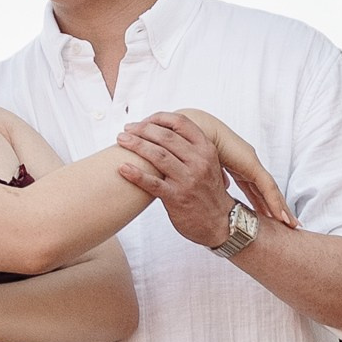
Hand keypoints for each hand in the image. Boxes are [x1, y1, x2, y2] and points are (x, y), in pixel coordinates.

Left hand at [119, 110, 298, 245]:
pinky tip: (122, 168)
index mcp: (206, 149)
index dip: (159, 118)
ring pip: (158, 155)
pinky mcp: (177, 198)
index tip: (143, 120)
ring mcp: (188, 180)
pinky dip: (135, 174)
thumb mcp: (208, 164)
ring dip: (136, 145)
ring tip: (121, 140)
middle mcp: (199, 161)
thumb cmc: (208, 191)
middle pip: (166, 136)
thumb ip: (190, 148)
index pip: (181, 123)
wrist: (220, 223)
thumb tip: (161, 132)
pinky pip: (153, 183)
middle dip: (142, 129)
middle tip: (126, 129)